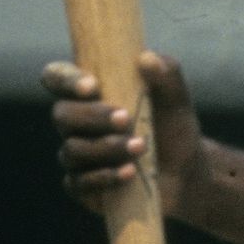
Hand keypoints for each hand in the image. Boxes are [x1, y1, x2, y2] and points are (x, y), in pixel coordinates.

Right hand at [44, 52, 243, 243]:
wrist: (185, 169)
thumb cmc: (173, 125)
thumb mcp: (176, 98)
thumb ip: (166, 73)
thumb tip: (146, 58)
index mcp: (90, 93)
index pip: (57, 77)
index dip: (66, 80)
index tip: (93, 86)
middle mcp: (77, 123)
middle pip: (62, 115)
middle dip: (93, 117)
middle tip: (126, 119)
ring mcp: (76, 155)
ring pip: (71, 150)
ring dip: (106, 148)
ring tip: (141, 147)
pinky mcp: (82, 186)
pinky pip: (77, 183)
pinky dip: (104, 177)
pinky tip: (129, 173)